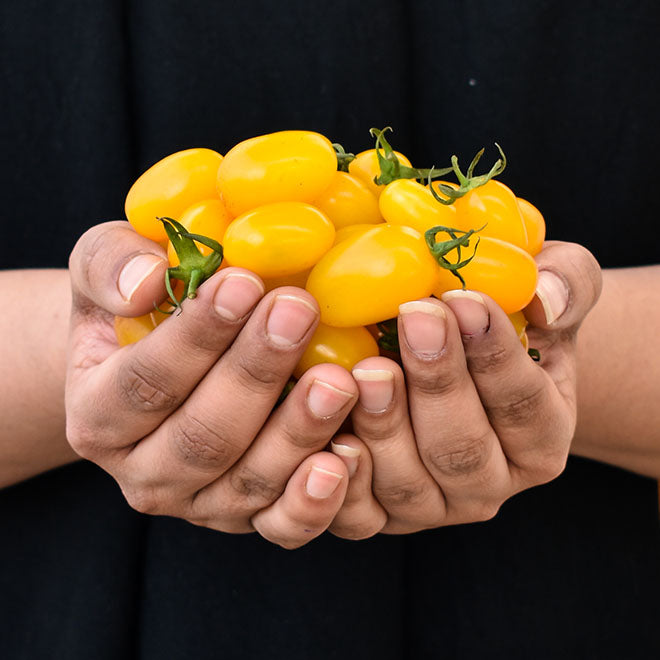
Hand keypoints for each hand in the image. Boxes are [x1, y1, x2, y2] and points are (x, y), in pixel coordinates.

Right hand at [66, 221, 357, 547]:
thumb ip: (110, 266)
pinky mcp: (247, 517)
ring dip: (297, 431)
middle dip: (256, 373)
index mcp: (98, 415)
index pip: (146, 381)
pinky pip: (282, 525)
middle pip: (203, 436)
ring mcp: (199, 503)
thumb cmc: (139, 310)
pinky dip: (315, 500)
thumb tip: (144, 282)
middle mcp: (144, 473)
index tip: (244, 283)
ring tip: (338, 380)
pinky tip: (349, 456)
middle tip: (299, 313)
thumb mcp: (106, 266)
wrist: (160, 366)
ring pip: (249, 480)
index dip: (196, 335)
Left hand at [328, 241, 601, 537]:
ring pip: (408, 482)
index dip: (495, 354)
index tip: (464, 302)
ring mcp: (433, 505)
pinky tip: (332, 435)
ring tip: (367, 370)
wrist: (458, 363)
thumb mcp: (554, 290)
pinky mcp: (380, 514)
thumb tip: (547, 297)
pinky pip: (359, 514)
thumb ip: (567, 285)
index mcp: (540, 437)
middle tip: (414, 320)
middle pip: (462, 448)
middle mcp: (490, 482)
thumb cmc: (503, 323)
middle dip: (437, 382)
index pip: (522, 402)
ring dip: (385, 427)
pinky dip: (345, 481)